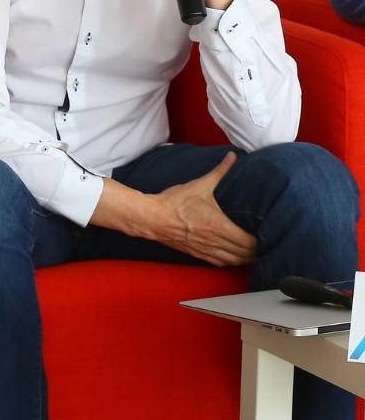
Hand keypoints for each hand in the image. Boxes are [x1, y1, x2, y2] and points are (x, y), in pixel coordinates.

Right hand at [144, 152, 257, 266]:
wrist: (151, 217)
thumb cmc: (174, 203)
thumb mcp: (199, 185)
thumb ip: (220, 171)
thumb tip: (232, 156)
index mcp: (218, 226)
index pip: (249, 241)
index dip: (261, 241)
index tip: (268, 234)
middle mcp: (214, 241)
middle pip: (245, 254)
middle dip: (258, 251)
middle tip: (267, 244)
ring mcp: (205, 249)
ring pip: (233, 261)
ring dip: (246, 259)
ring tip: (255, 253)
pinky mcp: (196, 253)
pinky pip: (219, 263)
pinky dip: (230, 262)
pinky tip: (235, 258)